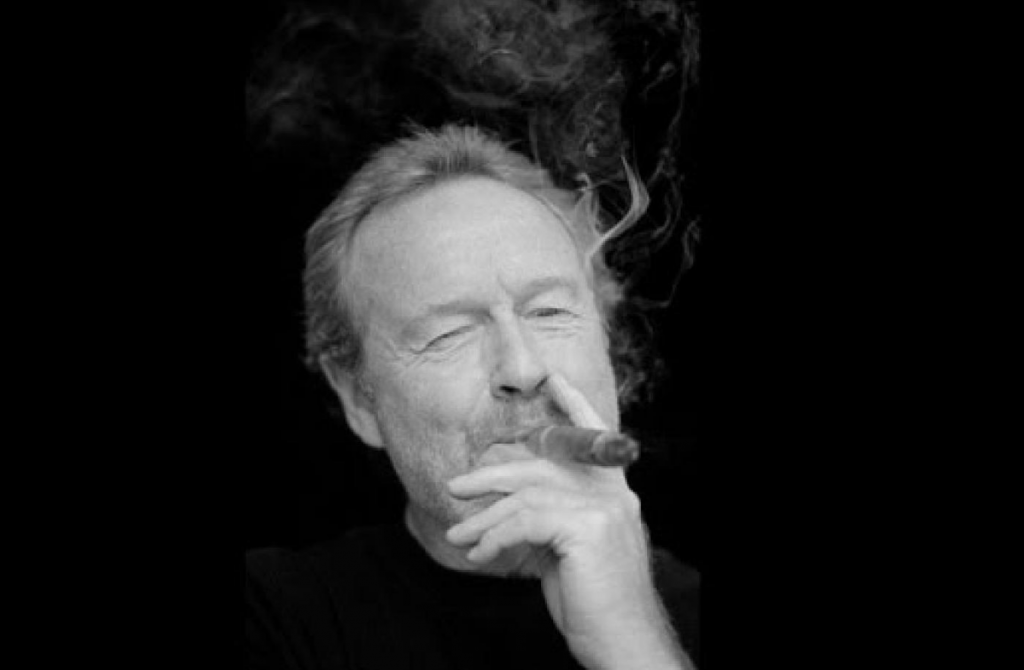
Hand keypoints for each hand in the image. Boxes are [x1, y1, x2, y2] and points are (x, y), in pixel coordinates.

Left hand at [445, 374, 688, 669]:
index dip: (575, 408)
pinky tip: (480, 555)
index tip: (554, 381)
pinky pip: (526, 520)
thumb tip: (509, 511)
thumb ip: (552, 522)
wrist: (622, 642)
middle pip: (543, 467)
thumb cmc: (594, 604)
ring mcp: (604, 510)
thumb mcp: (570, 554)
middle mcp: (615, 495)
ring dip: (484, 517)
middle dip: (494, 474)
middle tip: (456, 487)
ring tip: (458, 537)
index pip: (594, 441)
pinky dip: (495, 536)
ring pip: (527, 496)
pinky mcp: (589, 528)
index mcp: (614, 496)